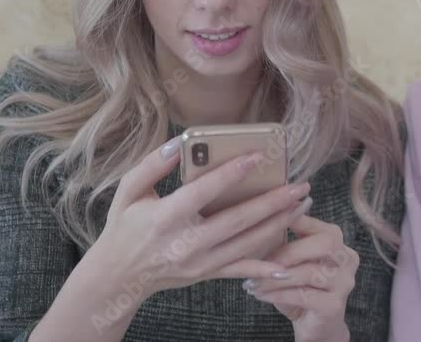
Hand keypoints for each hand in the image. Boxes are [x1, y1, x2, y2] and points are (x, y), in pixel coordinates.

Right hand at [92, 137, 312, 298]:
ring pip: (247, 244)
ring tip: (302, 204)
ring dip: (279, 224)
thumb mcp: (128, 191)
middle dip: (273, 202)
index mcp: (165, 218)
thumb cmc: (124, 227)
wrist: (118, 277)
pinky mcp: (207, 274)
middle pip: (238, 220)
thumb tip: (180, 142)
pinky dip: (265, 266)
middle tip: (300, 185)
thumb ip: (152, 165)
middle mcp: (186, 243)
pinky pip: (242, 270)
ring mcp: (199, 263)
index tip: (257, 156)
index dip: (231, 173)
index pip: (204, 192)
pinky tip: (288, 258)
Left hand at [241, 214, 359, 341]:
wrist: (314, 327)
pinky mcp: (334, 306)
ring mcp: (345, 283)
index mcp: (338, 243)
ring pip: (310, 272)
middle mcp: (347, 259)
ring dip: (276, 277)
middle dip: (288, 251)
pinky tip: (261, 295)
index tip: (271, 217)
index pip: (320, 224)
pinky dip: (279, 293)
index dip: (298, 219)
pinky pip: (304, 295)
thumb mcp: (290, 263)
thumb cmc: (299, 290)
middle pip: (325, 243)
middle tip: (259, 263)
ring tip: (253, 282)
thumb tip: (264, 216)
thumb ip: (283, 241)